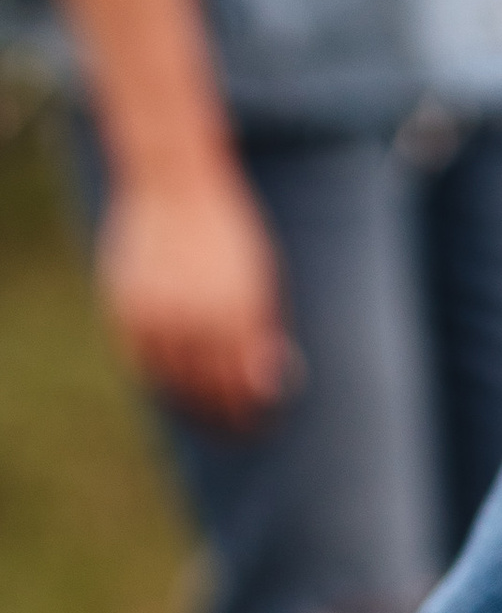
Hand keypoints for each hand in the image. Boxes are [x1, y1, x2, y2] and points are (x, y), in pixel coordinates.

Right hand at [96, 158, 296, 425]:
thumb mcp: (261, 277)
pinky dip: (156, 376)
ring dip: (188, 400)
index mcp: (238, 311)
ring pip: (171, 380)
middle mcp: (195, 317)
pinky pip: (140, 360)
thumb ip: (262, 330)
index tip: (254, 424)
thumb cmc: (228, 232)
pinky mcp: (124, 306)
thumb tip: (266, 383)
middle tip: (229, 428)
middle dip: (221, 414)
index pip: (242, 385)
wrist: (173, 184)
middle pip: (207, 389)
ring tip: (202, 409)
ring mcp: (155, 313)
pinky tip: (171, 382)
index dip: (248, 412)